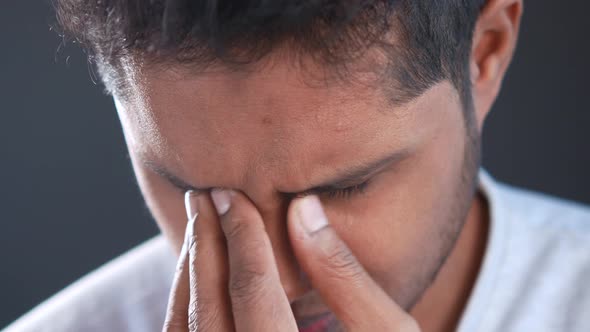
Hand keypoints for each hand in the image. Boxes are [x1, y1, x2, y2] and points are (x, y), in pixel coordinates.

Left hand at [162, 188, 420, 330]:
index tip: (229, 195)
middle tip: (202, 198)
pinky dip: (187, 312)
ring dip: (189, 278)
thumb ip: (344, 274)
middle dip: (204, 247)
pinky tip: (199, 282)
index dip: (240, 237)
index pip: (252, 293)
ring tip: (198, 231)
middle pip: (209, 312)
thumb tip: (303, 209)